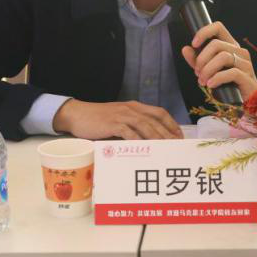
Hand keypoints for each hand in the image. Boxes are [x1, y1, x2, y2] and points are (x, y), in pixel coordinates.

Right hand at [52, 99, 181, 139]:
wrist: (77, 114)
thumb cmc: (98, 119)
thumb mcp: (118, 118)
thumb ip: (132, 125)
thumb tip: (148, 139)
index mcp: (134, 106)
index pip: (159, 112)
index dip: (171, 123)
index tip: (179, 136)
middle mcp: (131, 109)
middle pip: (155, 120)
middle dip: (168, 134)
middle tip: (178, 146)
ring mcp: (122, 115)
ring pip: (145, 125)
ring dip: (158, 138)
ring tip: (167, 149)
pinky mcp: (113, 124)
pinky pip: (129, 132)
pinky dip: (138, 141)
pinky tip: (146, 149)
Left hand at [181, 21, 256, 100]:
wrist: (244, 104)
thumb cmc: (226, 84)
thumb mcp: (208, 71)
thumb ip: (196, 60)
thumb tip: (185, 49)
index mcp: (230, 46)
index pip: (218, 27)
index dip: (204, 32)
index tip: (194, 44)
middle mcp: (239, 52)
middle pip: (217, 44)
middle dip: (202, 58)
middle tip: (197, 72)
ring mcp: (246, 64)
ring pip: (223, 57)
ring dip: (208, 69)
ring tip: (202, 81)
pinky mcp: (248, 78)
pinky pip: (232, 73)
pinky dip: (217, 78)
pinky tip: (210, 85)